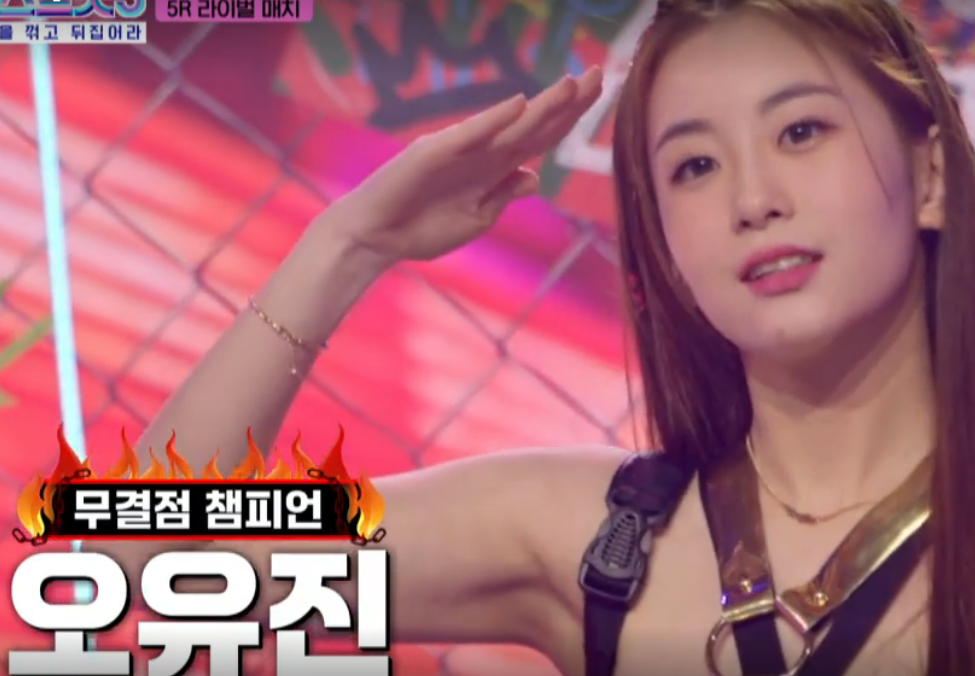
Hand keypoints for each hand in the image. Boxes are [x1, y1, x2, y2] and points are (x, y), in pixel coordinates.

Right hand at [326, 66, 603, 266]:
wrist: (377, 238)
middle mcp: (482, 152)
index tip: (600, 94)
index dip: (570, 117)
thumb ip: (503, 196)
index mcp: (495, 169)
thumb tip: (535, 176)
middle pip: (533, 124)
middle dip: (567, 103)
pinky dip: (493, 121)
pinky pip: (469, 135)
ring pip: (509, 125)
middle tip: (599, 74)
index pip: (541, 137)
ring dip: (541, 107)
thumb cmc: (422, 229)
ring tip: (572, 85)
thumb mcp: (476, 219)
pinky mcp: (432, 153)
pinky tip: (519, 105)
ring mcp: (459, 149)